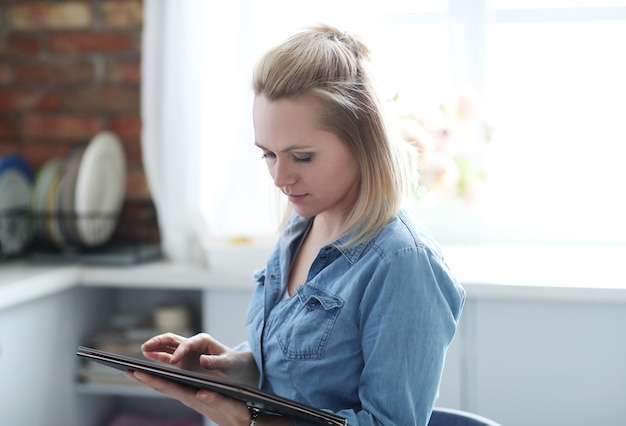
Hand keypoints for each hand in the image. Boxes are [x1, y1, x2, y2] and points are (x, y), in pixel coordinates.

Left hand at [125, 370, 251, 424]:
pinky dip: (164, 379)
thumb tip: (201, 393)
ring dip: (151, 379)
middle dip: (145, 378)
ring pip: (167, 386)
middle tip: (127, 369)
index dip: (152, 379)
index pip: (170, 387)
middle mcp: (189, 398)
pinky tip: (159, 376)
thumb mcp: (232, 406)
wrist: (242, 424)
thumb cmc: (239, 413)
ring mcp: (191, 397)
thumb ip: (217, 400)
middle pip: (163, 387)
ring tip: (137, 371)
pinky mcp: (195, 396)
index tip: (137, 372)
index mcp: (195, 398)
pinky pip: (175, 386)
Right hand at [140, 332, 259, 384]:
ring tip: (142, 349)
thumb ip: (217, 361)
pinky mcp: (182, 360)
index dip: (180, 352)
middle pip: (173, 339)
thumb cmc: (232, 363)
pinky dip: (157, 355)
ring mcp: (186, 352)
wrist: (234, 366)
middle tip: (146, 346)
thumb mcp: (228, 362)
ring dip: (155, 347)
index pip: (188, 344)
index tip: (174, 361)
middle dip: (159, 342)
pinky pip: (167, 356)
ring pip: (167, 346)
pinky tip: (146, 356)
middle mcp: (192, 344)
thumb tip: (203, 360)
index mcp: (204, 341)